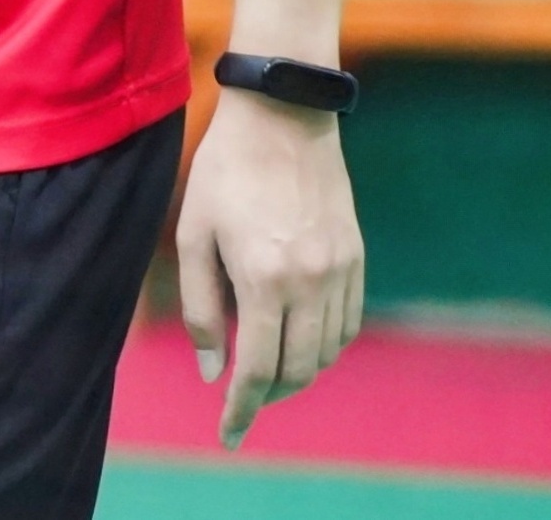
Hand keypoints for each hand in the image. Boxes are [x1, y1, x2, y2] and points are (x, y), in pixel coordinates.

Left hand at [179, 89, 366, 450]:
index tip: (228, 434)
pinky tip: (299, 336)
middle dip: (269, 393)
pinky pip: (348, 325)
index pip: (258, 370)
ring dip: (298, 371)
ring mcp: (340, 272)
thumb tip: (213, 371)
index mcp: (263, 278)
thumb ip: (202, 307)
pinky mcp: (356, 259)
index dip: (242, 409)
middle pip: (298, 370)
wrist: (283, 116)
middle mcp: (310, 282)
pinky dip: (325, 344)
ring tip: (268, 365)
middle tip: (243, 395)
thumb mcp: (193, 234)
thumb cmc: (225, 172)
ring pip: (327, 353)